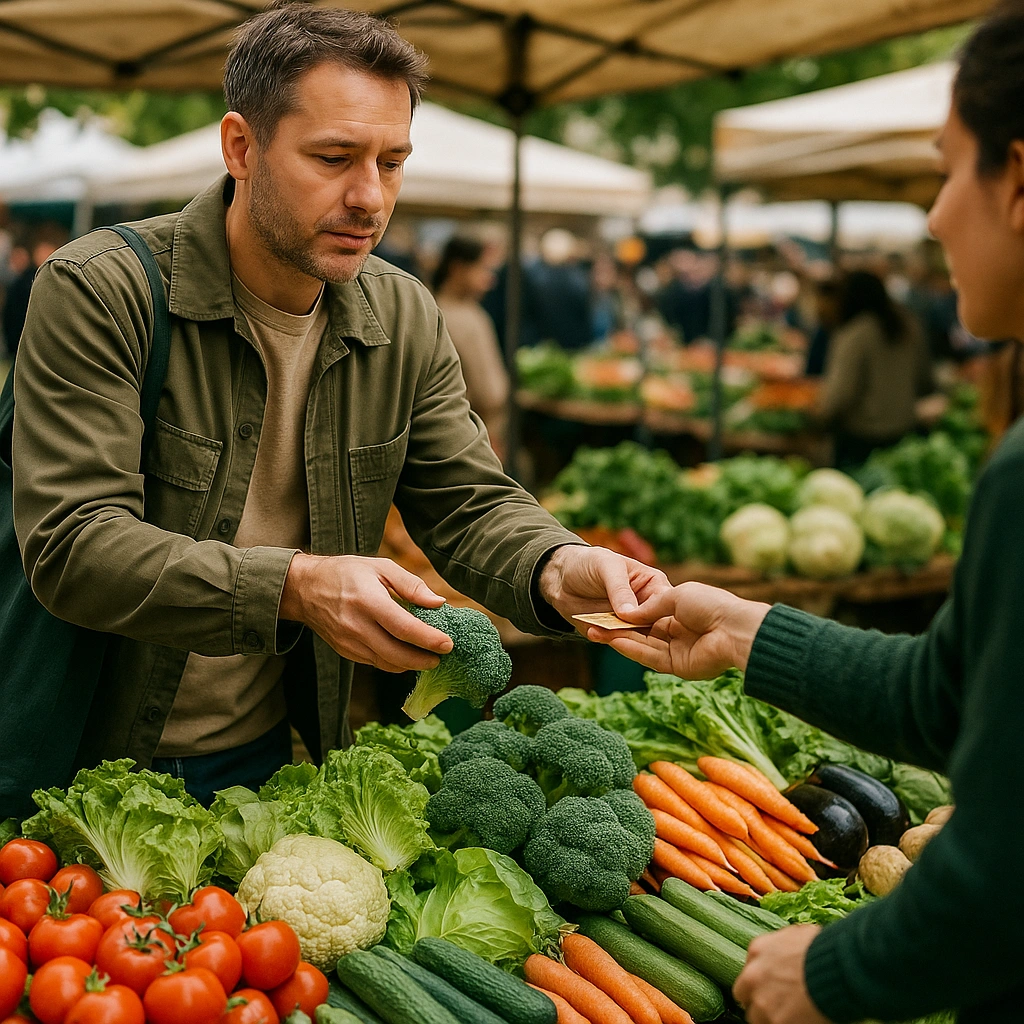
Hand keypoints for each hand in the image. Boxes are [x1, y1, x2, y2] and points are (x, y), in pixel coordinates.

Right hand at [280, 553, 453, 671]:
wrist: (306, 588)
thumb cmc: (348, 573)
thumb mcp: (381, 567)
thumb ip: (411, 585)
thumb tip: (438, 603)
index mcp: (368, 600)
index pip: (402, 627)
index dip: (428, 639)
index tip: (447, 644)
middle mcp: (356, 625)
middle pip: (396, 653)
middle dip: (423, 660)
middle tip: (442, 657)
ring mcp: (349, 642)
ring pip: (386, 663)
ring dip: (410, 664)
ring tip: (429, 657)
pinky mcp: (345, 652)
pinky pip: (375, 663)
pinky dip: (394, 662)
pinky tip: (406, 655)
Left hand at [538, 545, 669, 632]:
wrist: (562, 577)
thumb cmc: (589, 562)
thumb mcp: (606, 567)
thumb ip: (619, 588)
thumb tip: (631, 612)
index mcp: (655, 586)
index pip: (666, 605)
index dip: (661, 615)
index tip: (647, 622)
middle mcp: (647, 608)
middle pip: (655, 627)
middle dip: (641, 633)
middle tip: (623, 633)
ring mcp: (631, 623)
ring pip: (636, 639)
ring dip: (621, 638)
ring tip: (603, 632)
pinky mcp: (615, 634)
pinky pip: (615, 642)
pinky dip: (605, 639)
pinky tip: (593, 632)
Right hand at [586, 581, 769, 677]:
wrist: (734, 627)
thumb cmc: (710, 604)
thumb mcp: (674, 596)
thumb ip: (649, 608)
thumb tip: (626, 614)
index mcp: (680, 613)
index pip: (647, 616)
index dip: (626, 614)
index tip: (604, 610)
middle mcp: (678, 633)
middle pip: (641, 633)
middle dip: (616, 629)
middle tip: (591, 624)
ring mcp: (678, 651)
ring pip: (642, 646)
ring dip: (618, 640)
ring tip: (594, 632)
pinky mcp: (678, 667)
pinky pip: (650, 658)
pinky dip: (631, 650)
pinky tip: (613, 641)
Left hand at [733, 925, 829, 1023]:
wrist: (836, 972)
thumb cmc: (823, 950)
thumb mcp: (797, 934)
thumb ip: (783, 943)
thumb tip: (788, 949)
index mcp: (757, 950)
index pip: (749, 969)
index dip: (761, 980)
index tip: (771, 985)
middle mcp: (753, 976)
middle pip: (744, 994)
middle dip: (757, 999)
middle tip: (776, 1003)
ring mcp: (762, 1001)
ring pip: (756, 1016)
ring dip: (769, 1016)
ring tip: (789, 1014)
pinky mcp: (775, 1021)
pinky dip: (785, 1023)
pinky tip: (798, 1020)